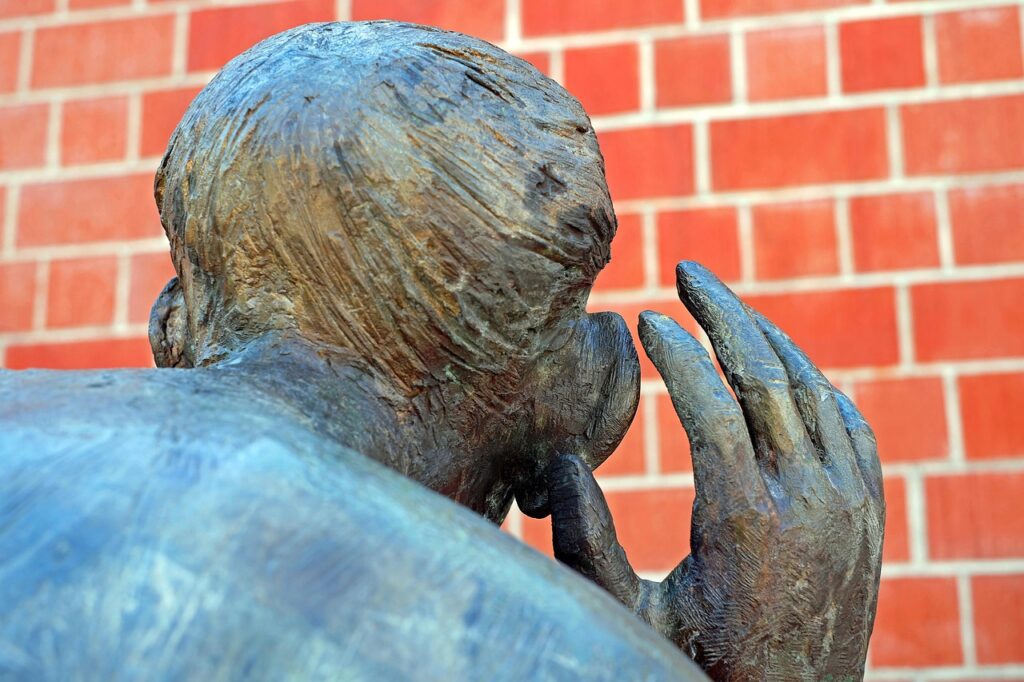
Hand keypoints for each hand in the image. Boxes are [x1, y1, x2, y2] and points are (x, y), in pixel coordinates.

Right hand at [548, 261, 883, 680]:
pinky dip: (812, 383)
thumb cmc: (699, 665)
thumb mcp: (627, 613)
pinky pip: (848, 423)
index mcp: (744, 521)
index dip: (676, 351)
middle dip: (723, 311)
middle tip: (688, 269)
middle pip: (766, 374)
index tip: (646, 317)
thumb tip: (562, 459)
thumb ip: (584, 540)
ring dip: (766, 338)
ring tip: (725, 308)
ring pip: (811, 389)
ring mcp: (847, 503)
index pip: (711, 402)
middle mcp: (807, 500)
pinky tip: (781, 367)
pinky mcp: (867, 512)